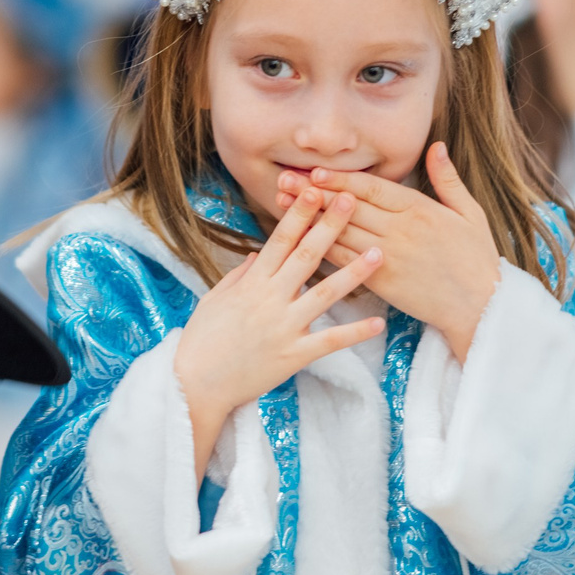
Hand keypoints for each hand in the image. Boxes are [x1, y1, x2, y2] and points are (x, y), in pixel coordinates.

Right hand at [174, 186, 383, 480]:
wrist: (196, 384)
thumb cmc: (203, 341)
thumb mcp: (215, 299)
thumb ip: (239, 275)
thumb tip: (258, 254)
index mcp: (251, 283)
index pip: (280, 239)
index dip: (299, 213)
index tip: (316, 190)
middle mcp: (269, 299)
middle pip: (306, 256)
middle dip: (330, 226)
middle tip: (352, 200)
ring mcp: (283, 327)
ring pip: (325, 294)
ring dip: (353, 272)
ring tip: (379, 253)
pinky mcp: (292, 355)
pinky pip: (329, 342)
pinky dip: (354, 333)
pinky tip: (378, 323)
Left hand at [278, 144, 502, 357]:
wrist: (480, 307)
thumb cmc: (476, 259)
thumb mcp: (470, 213)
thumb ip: (448, 180)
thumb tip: (437, 147)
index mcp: (419, 209)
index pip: (371, 188)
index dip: (340, 179)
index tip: (314, 171)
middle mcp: (399, 230)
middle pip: (349, 206)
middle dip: (314, 192)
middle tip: (284, 180)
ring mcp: (387, 256)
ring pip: (341, 232)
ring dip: (310, 218)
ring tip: (282, 204)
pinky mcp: (381, 281)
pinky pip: (345, 261)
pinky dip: (320, 248)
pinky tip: (299, 239)